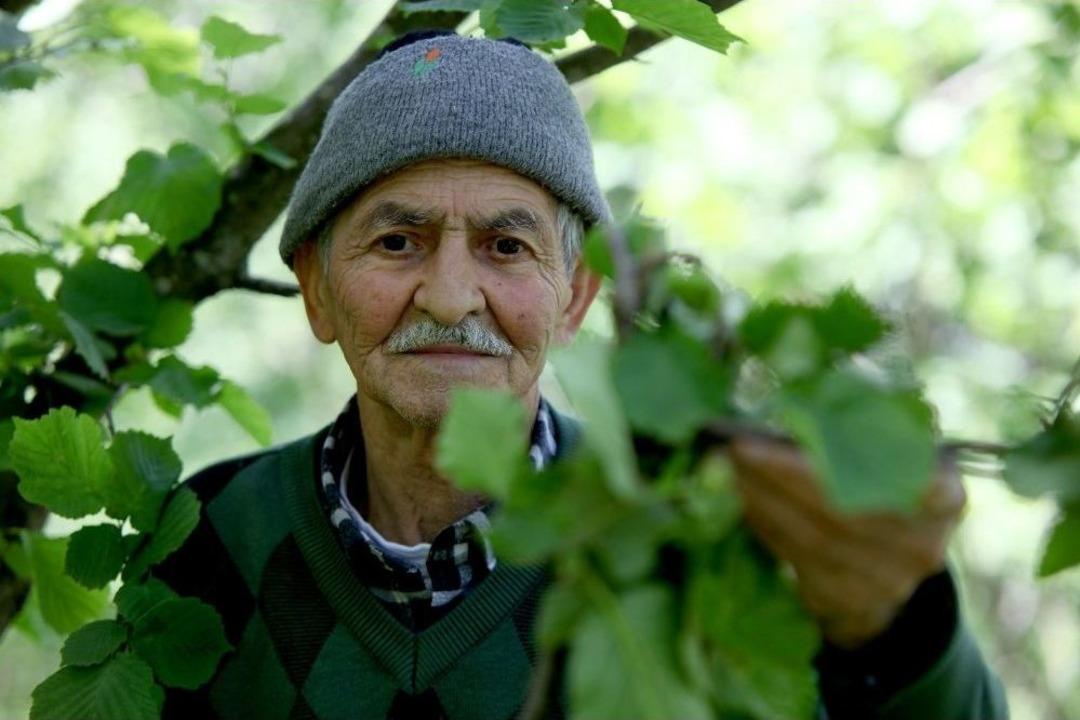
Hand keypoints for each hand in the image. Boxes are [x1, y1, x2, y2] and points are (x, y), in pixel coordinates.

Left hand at [728, 437, 965, 648]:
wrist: (890, 565)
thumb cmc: (885, 489)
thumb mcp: (895, 459)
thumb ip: (862, 435)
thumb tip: (790, 408)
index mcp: (944, 499)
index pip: (896, 476)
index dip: (849, 456)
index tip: (789, 427)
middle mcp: (921, 546)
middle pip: (842, 510)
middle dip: (782, 474)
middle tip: (739, 444)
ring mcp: (886, 581)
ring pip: (813, 539)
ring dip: (764, 498)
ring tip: (732, 465)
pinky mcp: (847, 600)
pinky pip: (796, 559)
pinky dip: (765, 524)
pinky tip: (743, 495)